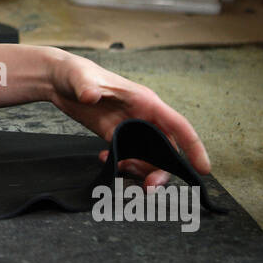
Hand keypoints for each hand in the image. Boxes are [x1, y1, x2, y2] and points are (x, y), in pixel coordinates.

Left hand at [46, 51, 210, 187]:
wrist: (59, 80)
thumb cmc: (75, 73)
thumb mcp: (81, 78)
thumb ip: (87, 87)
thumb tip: (89, 95)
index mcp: (145, 102)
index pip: (178, 126)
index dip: (193, 148)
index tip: (203, 170)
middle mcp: (144, 116)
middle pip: (165, 149)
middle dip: (161, 171)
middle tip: (148, 188)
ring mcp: (131, 127)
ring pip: (149, 157)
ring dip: (140, 171)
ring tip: (120, 170)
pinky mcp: (117, 134)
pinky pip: (130, 157)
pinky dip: (122, 165)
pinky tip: (104, 159)